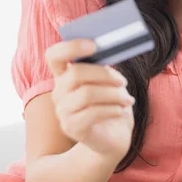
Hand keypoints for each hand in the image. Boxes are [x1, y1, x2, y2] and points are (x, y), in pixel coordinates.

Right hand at [46, 39, 134, 160]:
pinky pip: (93, 113)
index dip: (70, 46)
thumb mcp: (108, 82)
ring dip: (113, 94)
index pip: (54, 55)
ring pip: (87, 94)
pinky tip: (123, 110)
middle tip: (123, 81)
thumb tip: (112, 49)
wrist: (111, 137)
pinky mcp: (71, 128)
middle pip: (75, 73)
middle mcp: (58, 92)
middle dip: (104, 74)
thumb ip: (104, 66)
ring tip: (128, 99)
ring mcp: (62, 111)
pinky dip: (113, 109)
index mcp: (64, 75)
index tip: (94, 44)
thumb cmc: (110, 103)